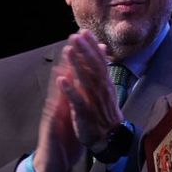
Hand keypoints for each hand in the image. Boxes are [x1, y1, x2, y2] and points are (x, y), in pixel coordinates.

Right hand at [32, 48, 84, 171]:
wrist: (53, 162)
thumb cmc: (67, 140)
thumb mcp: (78, 119)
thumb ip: (84, 103)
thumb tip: (94, 91)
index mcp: (72, 102)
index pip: (82, 78)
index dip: (91, 62)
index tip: (100, 45)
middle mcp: (62, 103)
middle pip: (69, 77)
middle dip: (76, 57)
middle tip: (80, 37)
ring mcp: (55, 111)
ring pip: (60, 87)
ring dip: (64, 69)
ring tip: (68, 51)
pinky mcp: (50, 122)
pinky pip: (54, 106)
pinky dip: (59, 93)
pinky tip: (60, 80)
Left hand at [57, 30, 123, 150]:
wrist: (109, 139)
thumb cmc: (105, 112)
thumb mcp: (106, 88)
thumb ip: (101, 69)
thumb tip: (101, 48)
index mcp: (106, 83)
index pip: (100, 60)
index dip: (92, 46)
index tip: (84, 31)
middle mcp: (102, 90)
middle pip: (94, 67)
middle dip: (85, 51)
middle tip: (76, 36)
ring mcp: (94, 102)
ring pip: (86, 81)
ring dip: (77, 65)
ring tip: (68, 51)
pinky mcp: (85, 114)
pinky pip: (78, 100)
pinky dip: (70, 90)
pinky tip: (62, 79)